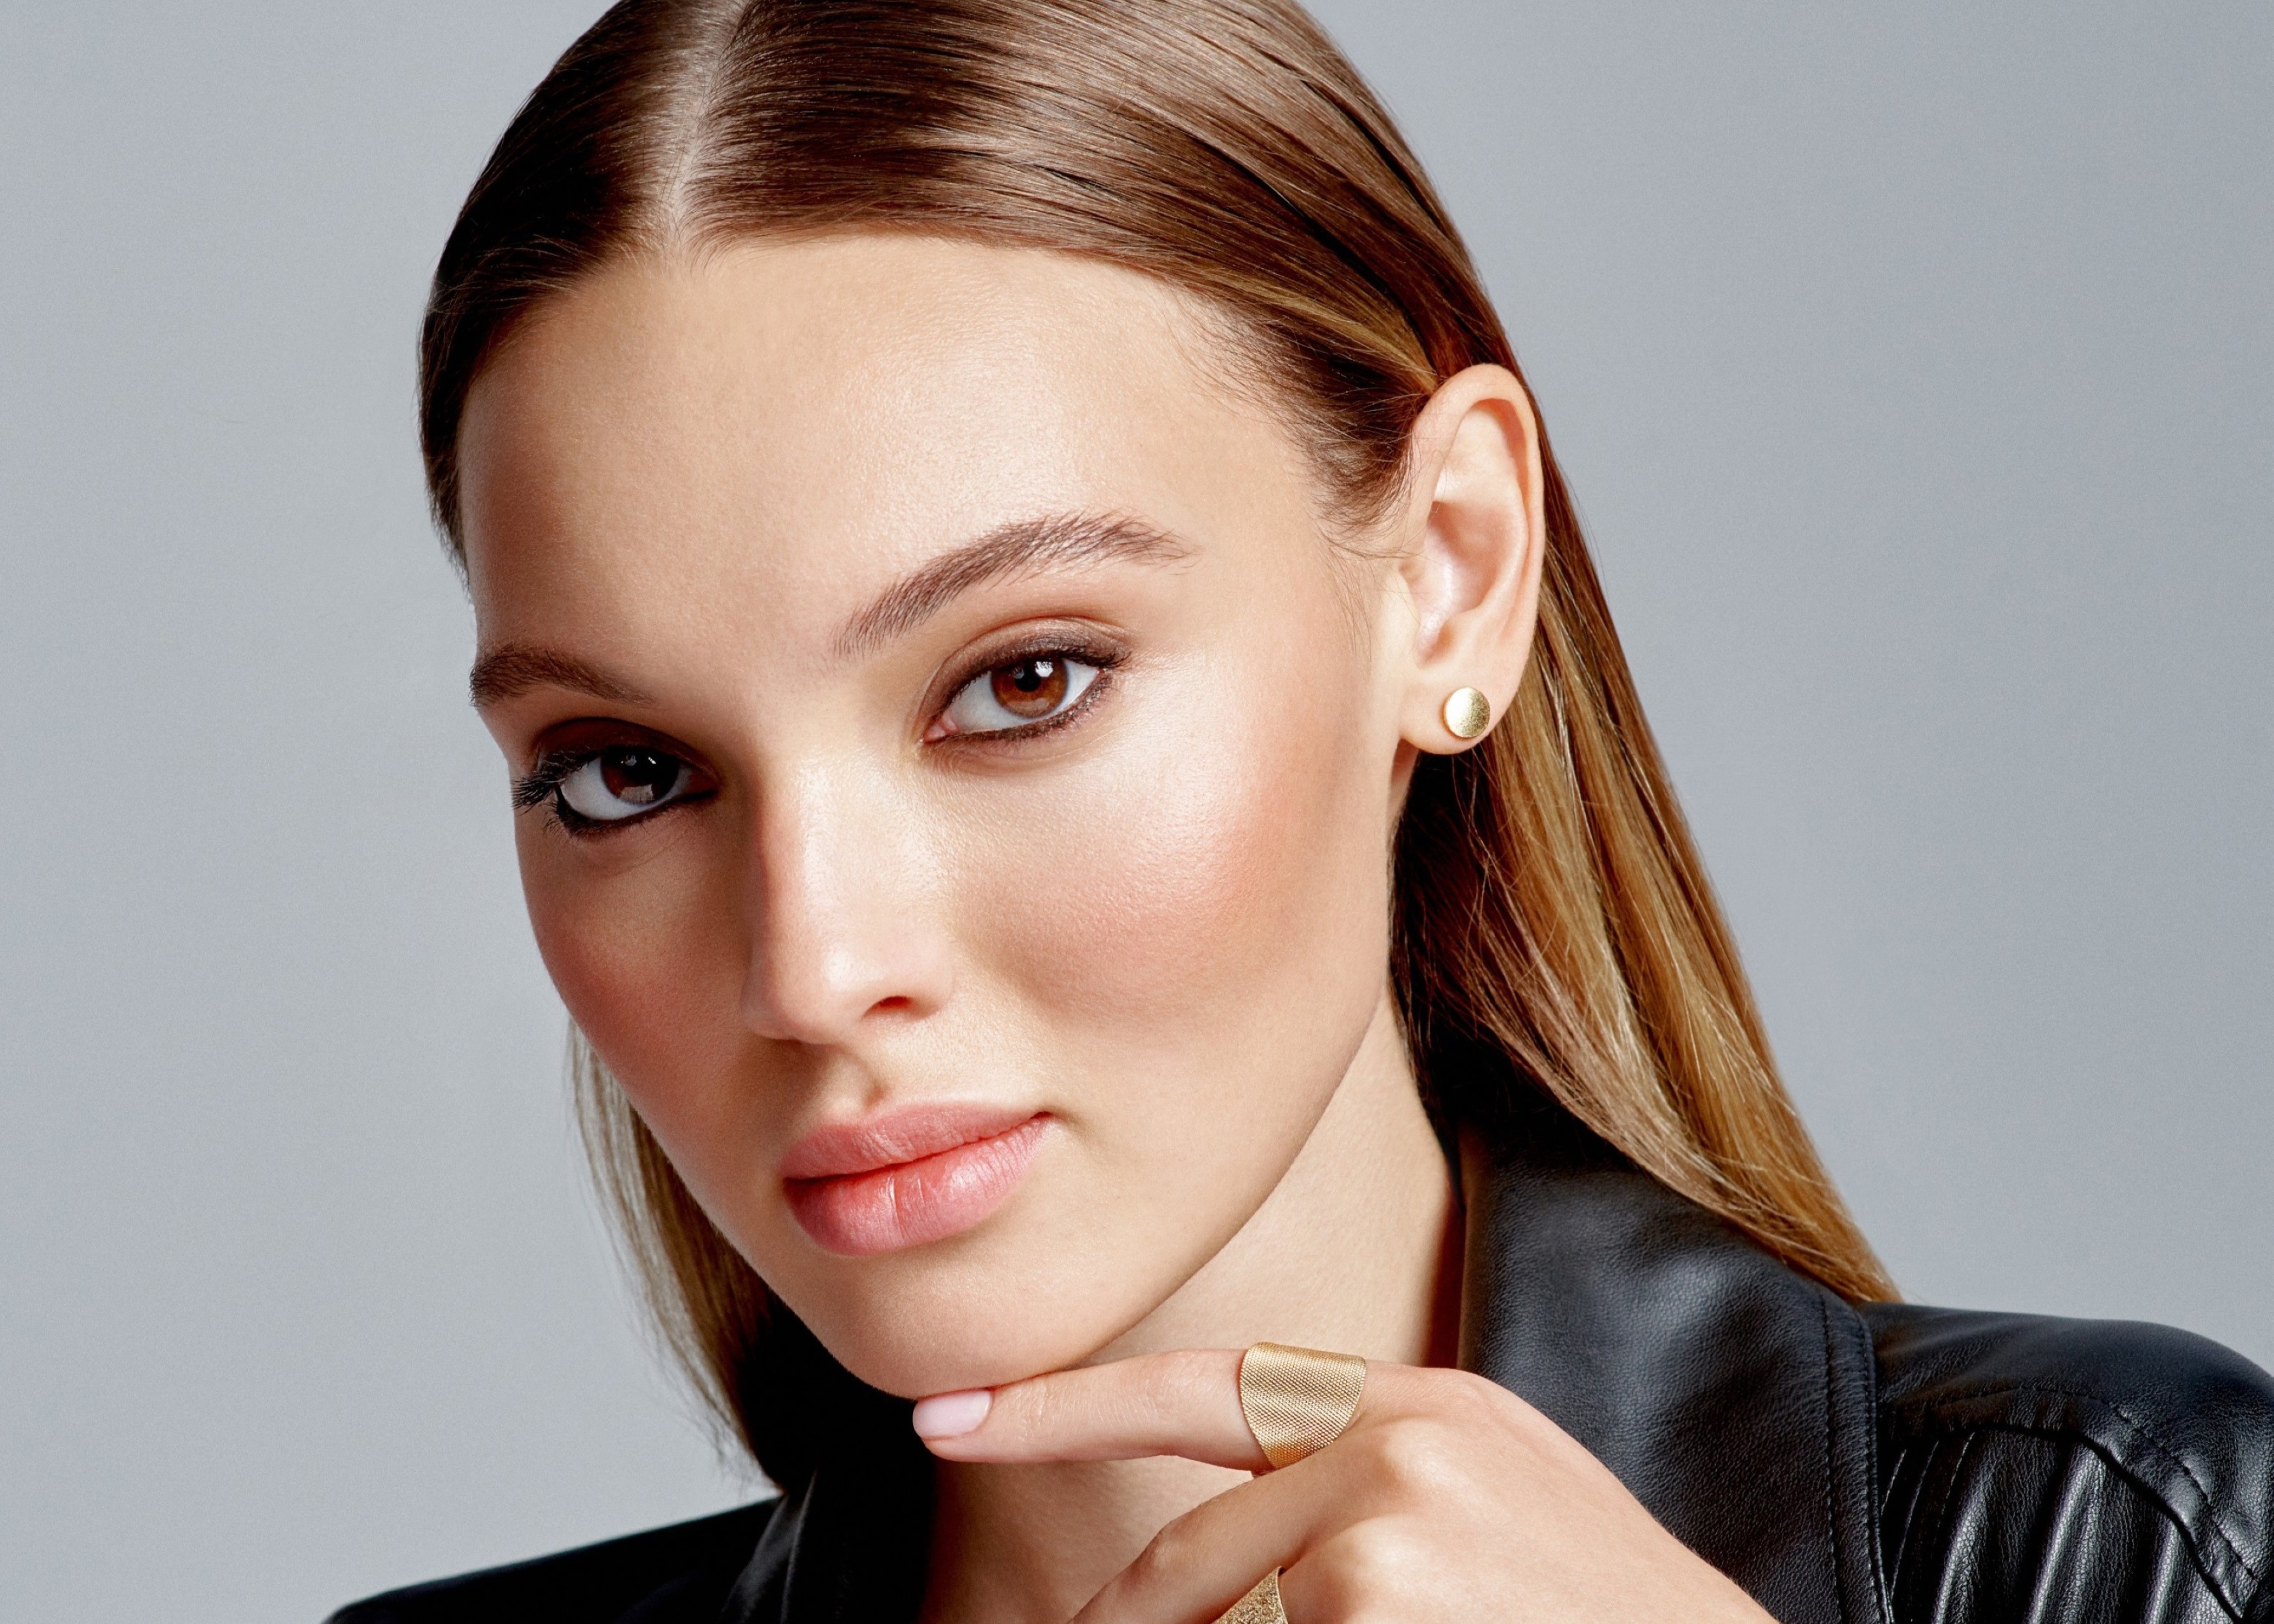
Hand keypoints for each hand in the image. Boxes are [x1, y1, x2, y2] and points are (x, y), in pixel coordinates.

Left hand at [914, 1350, 1774, 1622]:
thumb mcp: (1483, 1521)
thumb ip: (1345, 1506)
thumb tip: (1183, 1587)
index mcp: (1417, 1408)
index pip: (1199, 1388)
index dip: (1060, 1403)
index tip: (947, 1414)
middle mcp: (1390, 1450)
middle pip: (1175, 1578)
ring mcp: (1380, 1535)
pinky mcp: (1369, 1610)